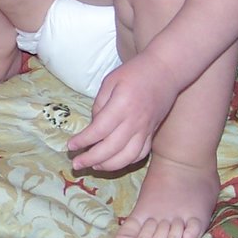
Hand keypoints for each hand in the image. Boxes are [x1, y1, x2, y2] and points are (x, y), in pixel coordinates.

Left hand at [68, 52, 179, 171]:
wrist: (167, 71)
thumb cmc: (136, 72)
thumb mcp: (111, 81)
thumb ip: (99, 104)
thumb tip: (93, 126)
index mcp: (121, 106)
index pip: (99, 130)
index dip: (83, 141)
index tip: (70, 146)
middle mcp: (134, 121)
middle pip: (111, 148)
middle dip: (91, 159)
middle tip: (76, 163)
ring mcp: (145, 130)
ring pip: (127, 157)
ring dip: (108, 166)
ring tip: (94, 166)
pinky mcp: (152, 133)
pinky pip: (140, 154)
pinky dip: (127, 162)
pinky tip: (114, 161)